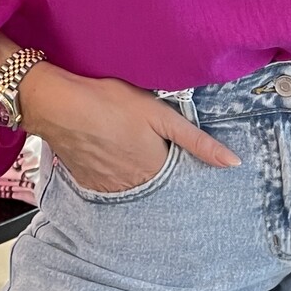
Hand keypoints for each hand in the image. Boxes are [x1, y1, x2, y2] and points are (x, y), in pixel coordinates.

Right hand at [18, 62, 240, 192]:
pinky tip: (110, 153)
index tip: (177, 151)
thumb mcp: (160, 115)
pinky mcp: (89, 183)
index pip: (180, 175)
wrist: (57, 105)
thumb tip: (233, 163)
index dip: (180, 161)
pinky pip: (110, 185)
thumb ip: (197, 141)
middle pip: (157, 182)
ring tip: (128, 145)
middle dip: (160, 168)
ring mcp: (109, 187)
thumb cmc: (110, 103)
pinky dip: (115, 173)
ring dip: (137, 172)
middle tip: (148, 143)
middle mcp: (134, 186)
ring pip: (133, 185)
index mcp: (156, 170)